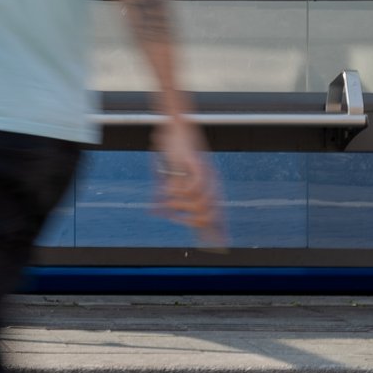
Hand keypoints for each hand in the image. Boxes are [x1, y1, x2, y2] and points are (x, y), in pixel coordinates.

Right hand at [153, 115, 225, 249]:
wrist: (178, 125)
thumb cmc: (175, 151)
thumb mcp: (169, 176)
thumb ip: (164, 195)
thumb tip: (154, 212)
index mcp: (210, 187)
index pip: (218, 215)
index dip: (218, 231)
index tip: (217, 246)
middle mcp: (212, 183)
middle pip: (210, 215)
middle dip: (190, 221)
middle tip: (175, 217)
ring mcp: (206, 174)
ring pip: (200, 203)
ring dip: (180, 204)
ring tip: (167, 198)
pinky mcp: (198, 164)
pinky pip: (194, 187)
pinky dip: (180, 191)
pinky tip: (171, 187)